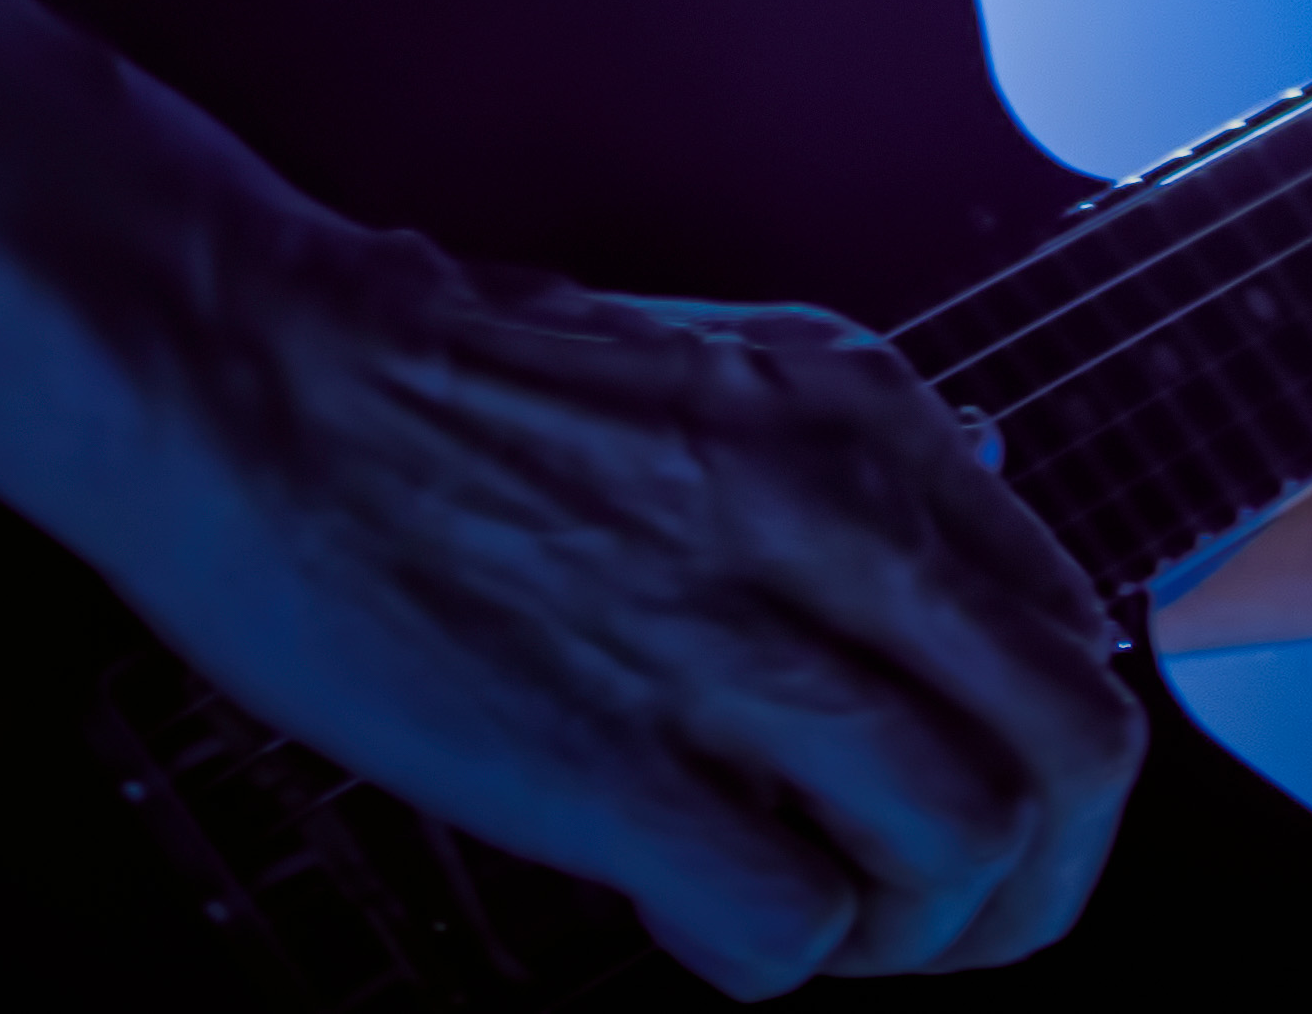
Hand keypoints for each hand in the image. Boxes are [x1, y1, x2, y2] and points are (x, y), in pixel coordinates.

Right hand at [120, 218, 1144, 992]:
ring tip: (807, 915)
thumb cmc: (430, 375)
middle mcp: (823, 510)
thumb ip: (839, 459)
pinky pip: (793, 926)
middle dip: (1032, 879)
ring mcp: (717, 634)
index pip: (1071, 626)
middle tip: (934, 916)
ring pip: (963, 846)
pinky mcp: (606, 758)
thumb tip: (966, 532)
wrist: (238, 368)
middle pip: (1074, 749)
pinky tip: (685, 912)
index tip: (955, 789)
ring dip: (904, 931)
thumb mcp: (700, 358)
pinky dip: (768, 958)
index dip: (1033, 753)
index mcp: (853, 411)